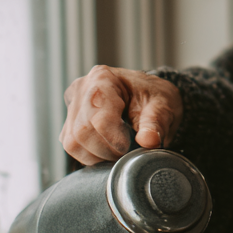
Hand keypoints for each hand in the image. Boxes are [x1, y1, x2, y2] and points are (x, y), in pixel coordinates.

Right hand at [60, 65, 182, 164]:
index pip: (99, 117)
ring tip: (117, 150)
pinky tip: (107, 150)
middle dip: (106, 149)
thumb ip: (155, 123)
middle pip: (82, 131)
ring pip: (72, 142)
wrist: (148, 94)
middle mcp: (82, 88)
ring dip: (97, 155)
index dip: (114, 139)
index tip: (129, 146)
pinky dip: (90, 155)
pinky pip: (72, 146)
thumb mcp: (162, 106)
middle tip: (126, 151)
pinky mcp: (70, 121)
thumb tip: (149, 141)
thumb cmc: (153, 96)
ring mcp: (73, 104)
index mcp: (103, 78)